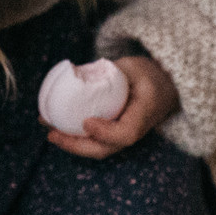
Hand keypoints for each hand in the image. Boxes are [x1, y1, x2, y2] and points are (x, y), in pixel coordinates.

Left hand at [46, 54, 176, 158]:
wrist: (165, 87)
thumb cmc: (149, 73)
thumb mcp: (134, 66)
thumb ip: (110, 72)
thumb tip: (76, 76)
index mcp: (145, 112)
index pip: (126, 133)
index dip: (105, 132)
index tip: (86, 121)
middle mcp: (135, 130)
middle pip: (106, 148)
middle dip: (76, 145)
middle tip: (53, 133)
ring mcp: (124, 135)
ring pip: (97, 149)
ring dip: (71, 143)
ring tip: (50, 130)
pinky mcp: (115, 134)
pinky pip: (95, 141)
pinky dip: (75, 138)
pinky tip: (57, 127)